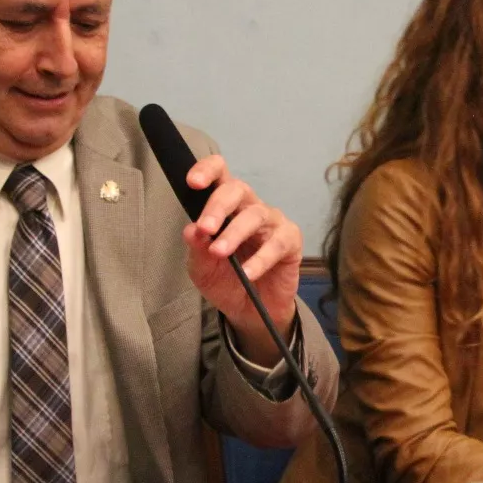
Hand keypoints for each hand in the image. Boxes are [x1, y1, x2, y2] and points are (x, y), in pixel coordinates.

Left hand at [182, 154, 300, 363]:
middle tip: (205, 228)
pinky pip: (277, 243)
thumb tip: (191, 230)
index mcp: (225, 206)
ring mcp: (272, 223)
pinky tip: (247, 273)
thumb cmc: (227, 281)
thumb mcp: (203, 269)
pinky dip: (260, 259)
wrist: (250, 312)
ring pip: (255, 215)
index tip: (193, 183)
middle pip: (238, 189)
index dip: (207, 171)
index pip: (220, 174)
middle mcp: (250, 208)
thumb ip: (196, 249)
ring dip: (234, 233)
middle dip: (218, 206)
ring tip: (219, 252)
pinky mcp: (291, 241)